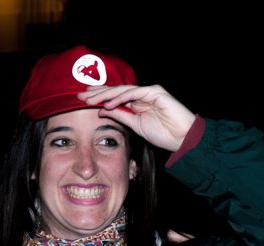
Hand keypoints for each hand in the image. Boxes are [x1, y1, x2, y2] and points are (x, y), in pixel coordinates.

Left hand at [79, 85, 196, 152]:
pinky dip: (121, 98)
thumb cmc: (163, 133)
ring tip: (91, 99)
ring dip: (105, 94)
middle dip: (97, 92)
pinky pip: (134, 93)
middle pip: (115, 91)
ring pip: (123, 90)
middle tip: (80, 95)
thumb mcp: (135, 126)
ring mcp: (149, 92)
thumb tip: (101, 111)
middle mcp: (141, 94)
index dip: (99, 97)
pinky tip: (109, 103)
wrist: (182, 138)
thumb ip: (121, 116)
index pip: (114, 97)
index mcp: (137, 102)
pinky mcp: (155, 92)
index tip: (83, 100)